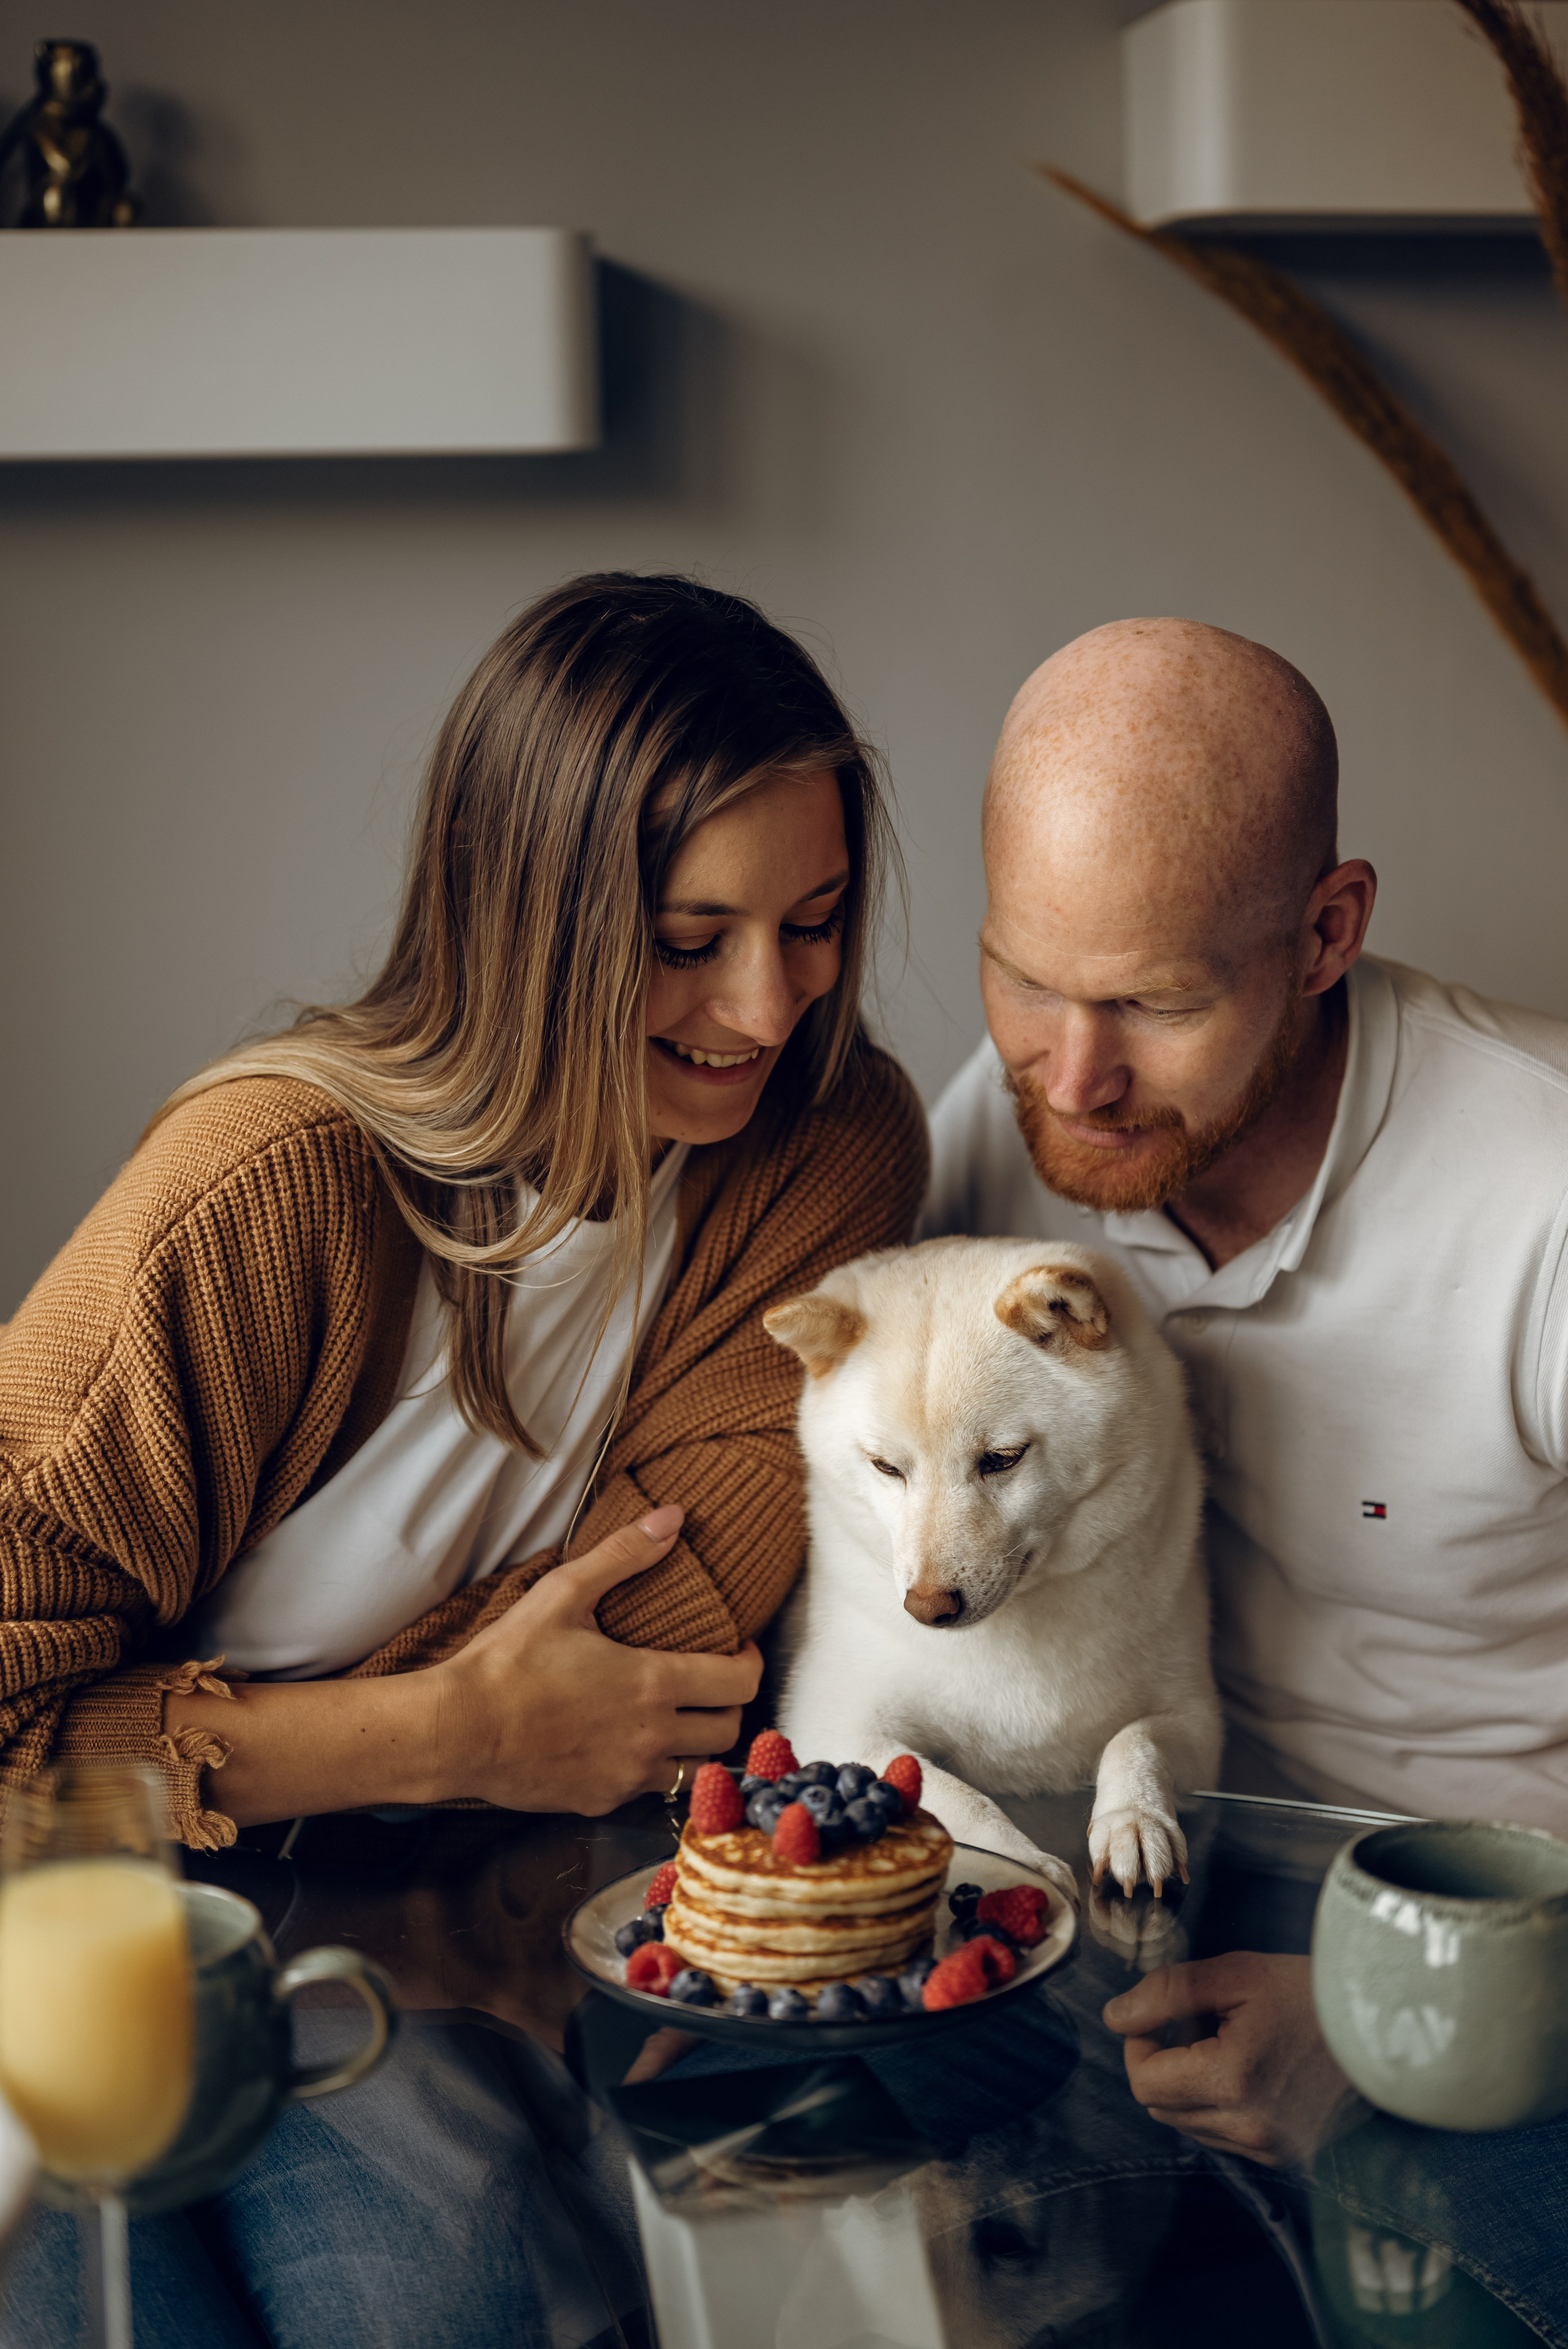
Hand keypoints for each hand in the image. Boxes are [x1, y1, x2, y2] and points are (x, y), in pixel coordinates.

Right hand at [429, 1505, 762, 1814]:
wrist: (456, 1731)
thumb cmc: (507, 1662)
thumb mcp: (563, 1593)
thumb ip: (624, 1554)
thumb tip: (673, 1517)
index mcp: (652, 1683)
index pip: (740, 1682)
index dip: (750, 1662)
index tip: (738, 1648)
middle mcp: (650, 1736)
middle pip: (729, 1730)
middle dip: (731, 1704)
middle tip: (712, 1681)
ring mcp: (626, 1776)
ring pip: (696, 1768)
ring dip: (697, 1742)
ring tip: (679, 1714)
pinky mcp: (599, 1802)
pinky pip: (649, 1790)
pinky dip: (654, 1767)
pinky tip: (630, 1743)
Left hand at [1102, 1952, 1363, 2167]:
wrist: (1383, 2028)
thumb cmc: (1312, 1993)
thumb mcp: (1235, 1974)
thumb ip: (1166, 1994)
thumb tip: (1114, 2016)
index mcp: (1232, 2082)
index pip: (1143, 2082)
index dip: (1139, 2044)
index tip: (1159, 2015)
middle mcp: (1249, 2128)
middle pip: (1161, 2107)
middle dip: (1163, 2063)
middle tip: (1197, 2023)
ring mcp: (1270, 2149)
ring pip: (1189, 2125)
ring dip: (1190, 2085)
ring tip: (1229, 2043)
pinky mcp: (1286, 2156)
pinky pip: (1223, 2137)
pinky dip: (1219, 2105)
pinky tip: (1249, 2069)